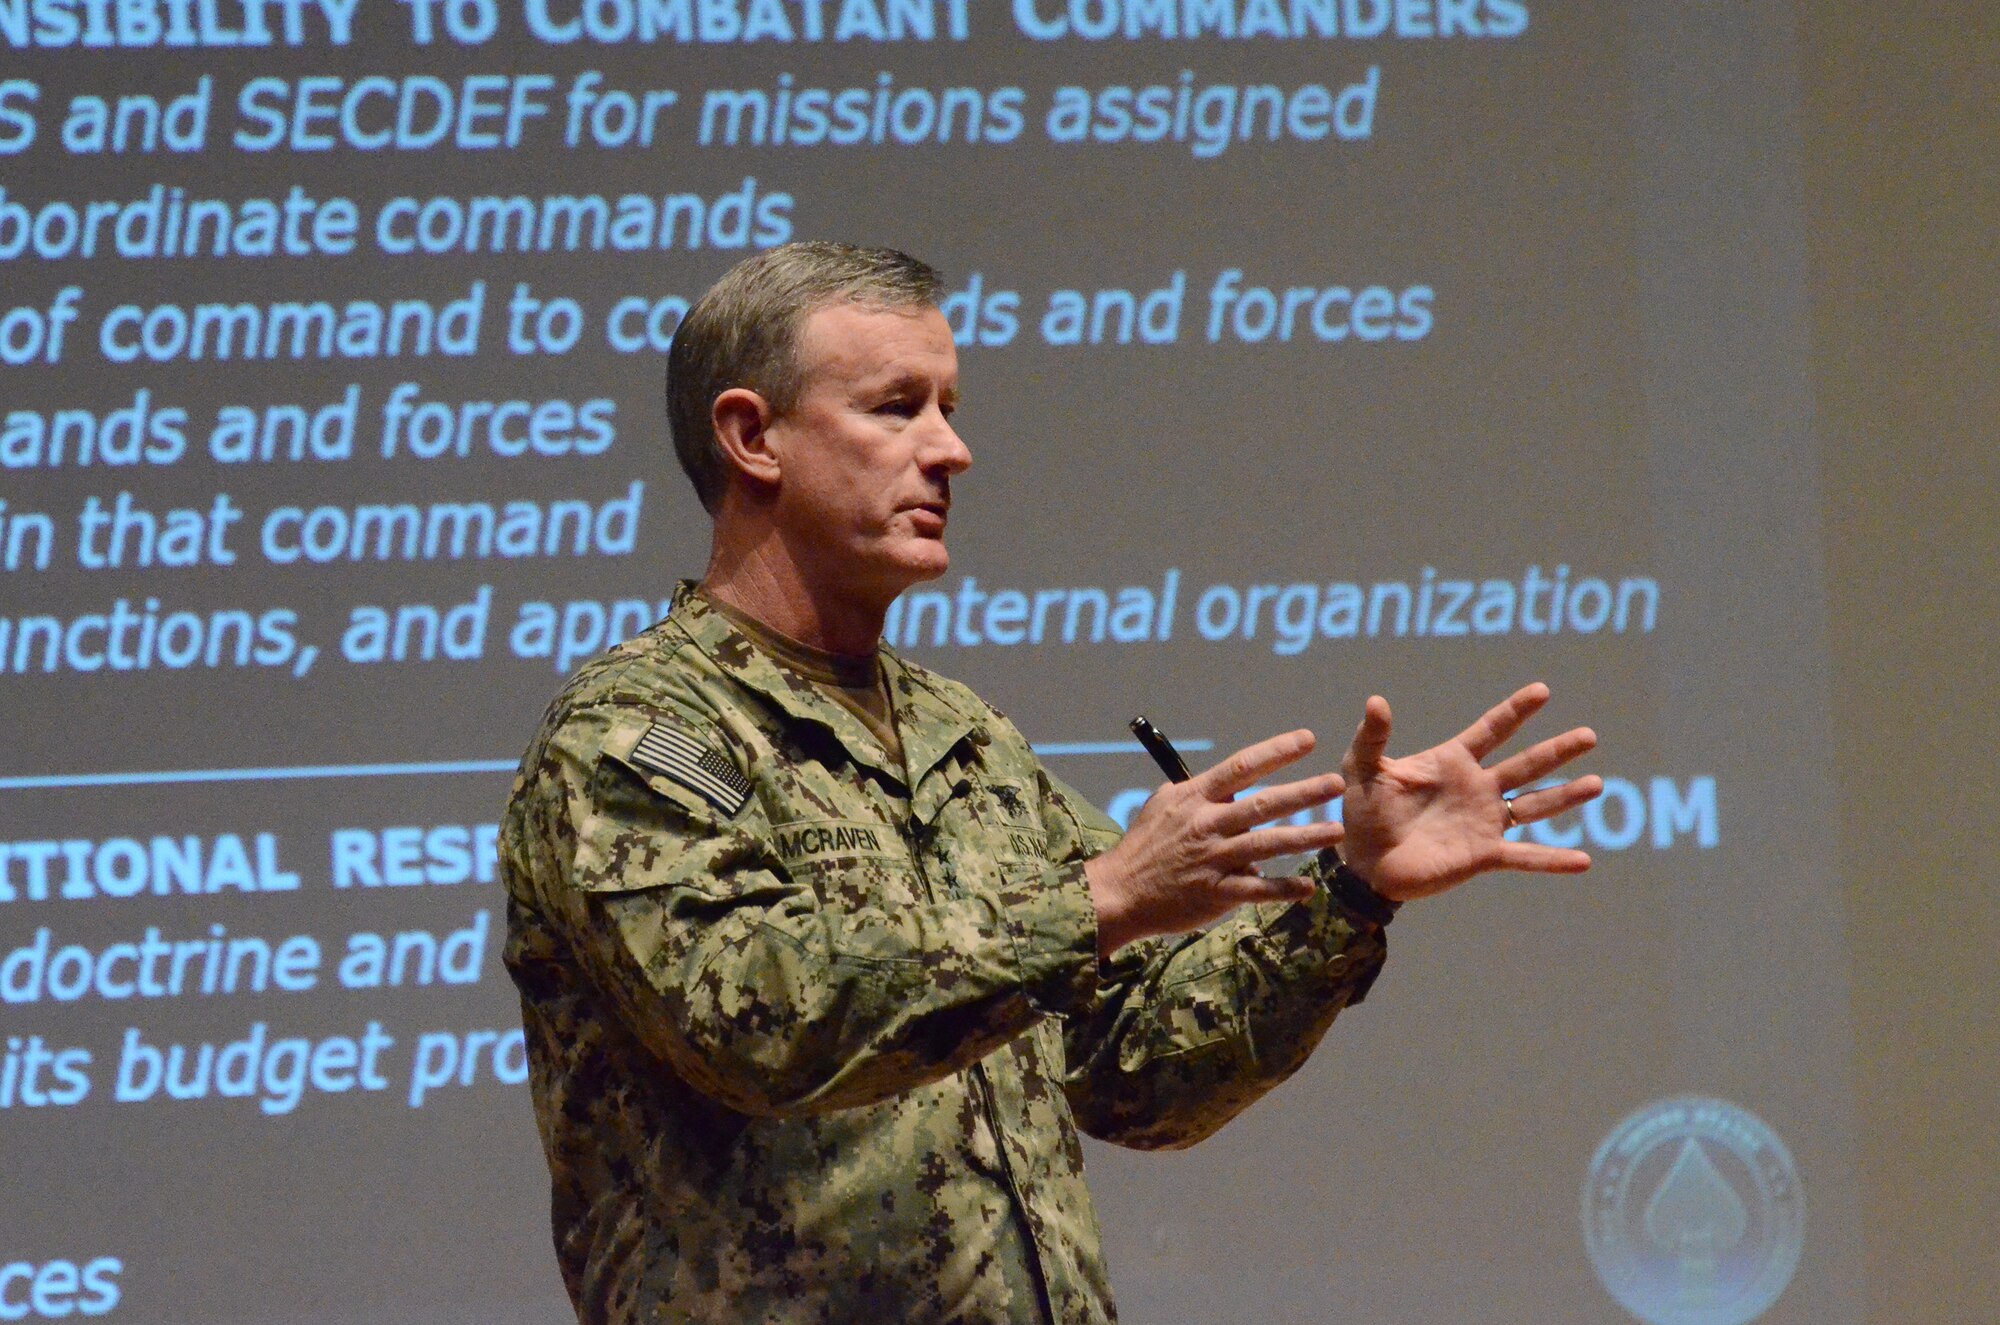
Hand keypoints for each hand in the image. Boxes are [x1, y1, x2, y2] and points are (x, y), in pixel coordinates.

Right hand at [1085, 729, 1346, 956]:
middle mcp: (1206, 824)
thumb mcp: (1163, 806)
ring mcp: (1211, 859)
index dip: (1276, 751)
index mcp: (1195, 798)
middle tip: (1336, 783)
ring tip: (1336, 831)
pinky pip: (1255, 890)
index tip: (1307, 739)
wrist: (1119, 892)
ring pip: (1265, 845)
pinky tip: (1307, 887)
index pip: (1241, 767)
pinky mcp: (1214, 893)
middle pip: (1262, 804)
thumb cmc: (1143, 847)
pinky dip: (1282, 888)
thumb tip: (1228, 788)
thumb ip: (1197, 794)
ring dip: (1304, 838)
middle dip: (1302, 793)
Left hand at [1339, 682, 1601, 901]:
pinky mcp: (1483, 855)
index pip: (1491, 730)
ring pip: (1534, 805)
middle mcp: (1477, 789)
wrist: (1363, 863)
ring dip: (1565, 796)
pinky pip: (1525, 857)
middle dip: (1557, 750)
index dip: (1515, 711)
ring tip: (1596, 784)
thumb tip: (1377, 700)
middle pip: (1526, 764)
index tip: (1542, 691)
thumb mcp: (1363, 769)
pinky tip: (1584, 862)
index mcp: (1452, 763)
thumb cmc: (1363, 813)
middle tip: (1590, 735)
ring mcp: (1484, 822)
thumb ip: (1373, 736)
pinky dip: (1554, 860)